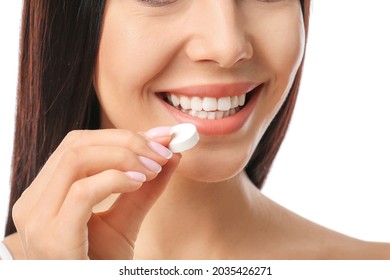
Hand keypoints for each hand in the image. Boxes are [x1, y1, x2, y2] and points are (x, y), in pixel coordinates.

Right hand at [12, 128, 179, 258]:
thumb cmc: (101, 265)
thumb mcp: (125, 221)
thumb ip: (145, 188)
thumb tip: (172, 156)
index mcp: (47, 193)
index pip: (79, 145)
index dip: (121, 136)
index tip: (160, 138)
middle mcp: (35, 201)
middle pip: (77, 144)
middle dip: (126, 141)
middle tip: (162, 151)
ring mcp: (39, 218)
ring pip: (77, 159)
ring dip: (124, 156)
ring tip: (154, 168)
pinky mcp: (53, 236)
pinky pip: (82, 191)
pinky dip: (115, 179)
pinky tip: (139, 182)